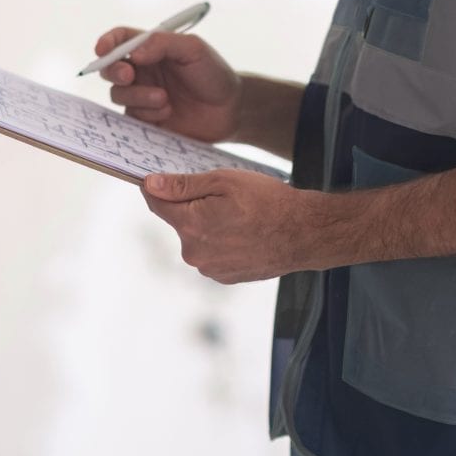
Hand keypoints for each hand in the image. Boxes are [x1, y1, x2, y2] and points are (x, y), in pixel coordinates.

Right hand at [95, 28, 241, 142]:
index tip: (102, 50)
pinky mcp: (145, 119)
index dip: (107, 42)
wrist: (230, 110)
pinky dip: (146, 113)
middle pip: (110, 68)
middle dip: (114, 71)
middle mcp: (142, 71)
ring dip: (138, 96)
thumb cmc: (213, 74)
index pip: (121, 39)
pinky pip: (131, 116)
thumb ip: (163, 44)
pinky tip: (168, 111)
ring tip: (165, 99)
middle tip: (129, 76)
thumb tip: (133, 53)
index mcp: (150, 48)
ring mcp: (141, 96)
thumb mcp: (193, 49)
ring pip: (118, 94)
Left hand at [142, 169, 307, 283]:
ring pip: (196, 238)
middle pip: (178, 221)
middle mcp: (194, 253)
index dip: (156, 187)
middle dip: (190, 206)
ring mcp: (209, 268)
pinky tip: (242, 233)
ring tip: (237, 216)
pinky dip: (220, 242)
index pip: (156, 203)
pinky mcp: (223, 277)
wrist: (304, 234)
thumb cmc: (267, 202)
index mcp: (190, 225)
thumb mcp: (223, 181)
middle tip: (220, 196)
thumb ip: (182, 185)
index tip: (159, 178)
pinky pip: (211, 253)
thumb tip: (151, 184)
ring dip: (207, 225)